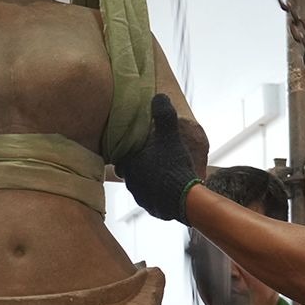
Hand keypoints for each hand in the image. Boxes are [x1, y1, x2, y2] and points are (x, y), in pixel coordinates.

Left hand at [117, 95, 204, 222]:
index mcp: (130, 163)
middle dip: (138, 165)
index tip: (139, 147)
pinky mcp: (151, 208)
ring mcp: (140, 196)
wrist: (183, 199)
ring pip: (138, 186)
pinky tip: (167, 187)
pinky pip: (150, 198)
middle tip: (151, 159)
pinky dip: (156, 192)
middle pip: (129, 171)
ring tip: (161, 173)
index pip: (121, 156)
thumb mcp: (170, 136)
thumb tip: (159, 96)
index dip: (129, 151)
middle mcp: (130, 181)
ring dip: (147, 179)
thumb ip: (164, 115)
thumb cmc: (173, 166)